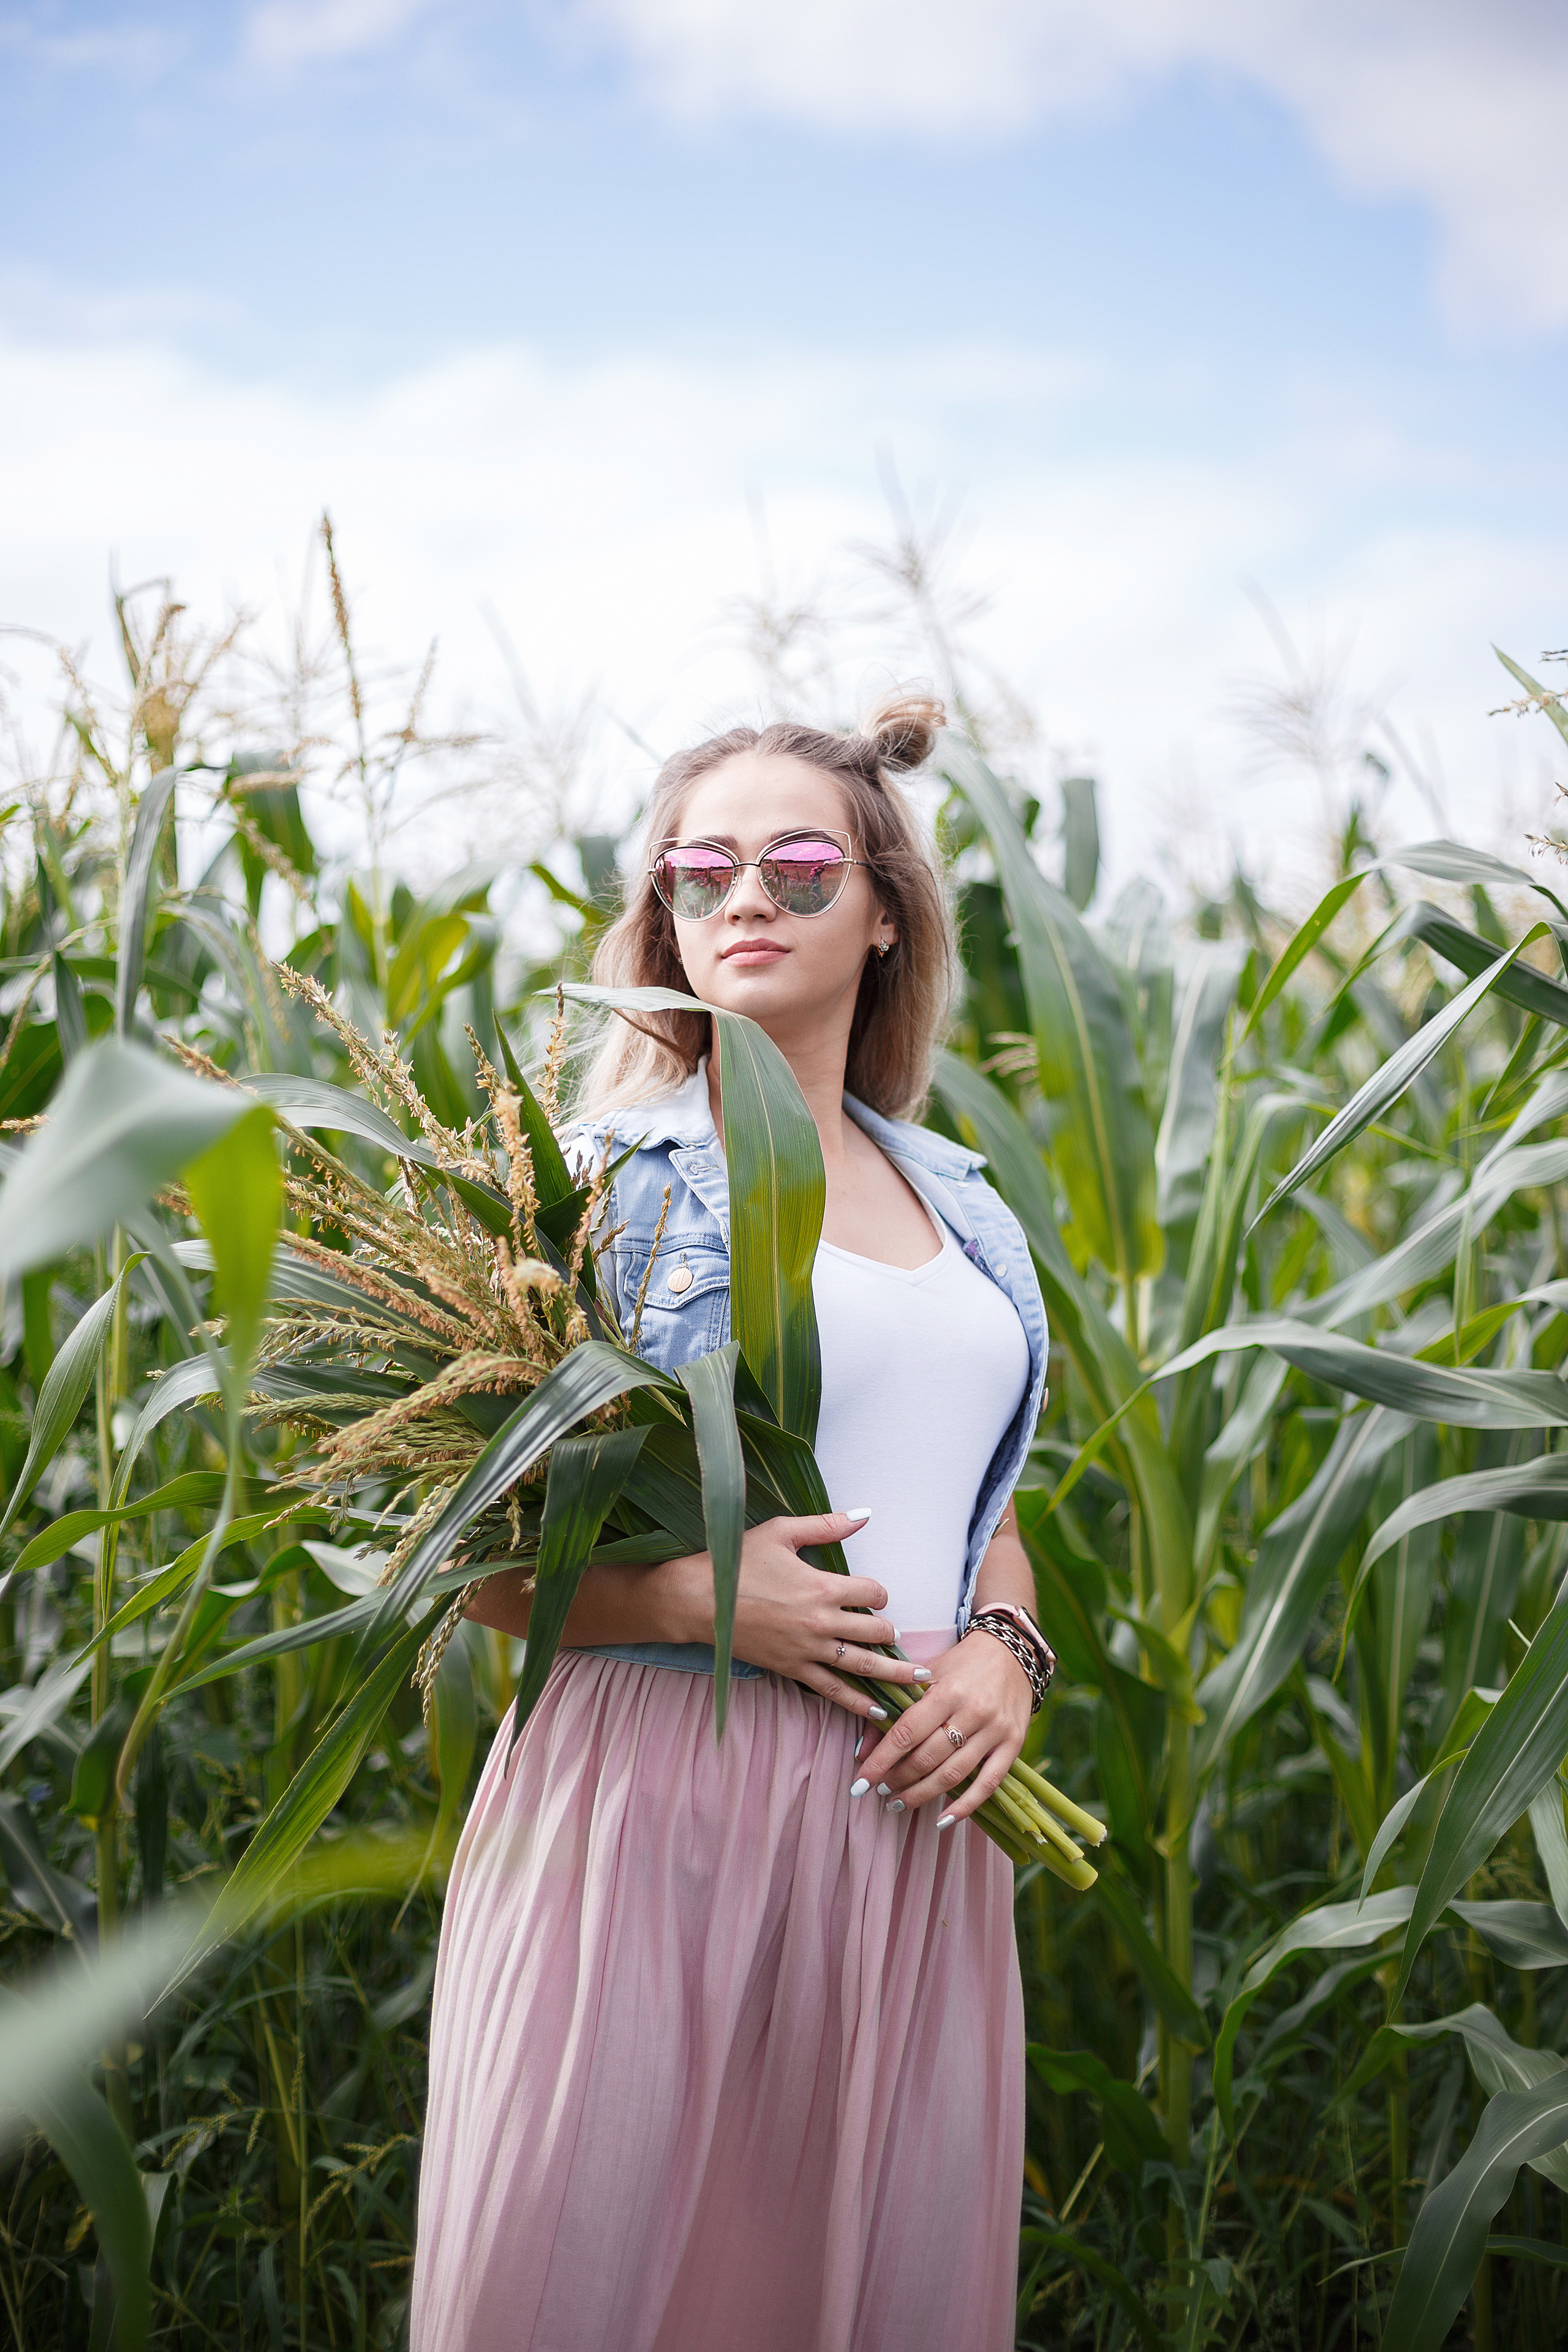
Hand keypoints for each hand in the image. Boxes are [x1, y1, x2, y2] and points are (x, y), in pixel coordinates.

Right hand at [662, 1511, 931, 1722]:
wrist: (698, 1599)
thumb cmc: (738, 1561)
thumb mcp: (782, 1531)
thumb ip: (826, 1525)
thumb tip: (865, 1514)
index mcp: (823, 1585)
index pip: (873, 1593)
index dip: (879, 1593)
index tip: (873, 1595)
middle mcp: (821, 1621)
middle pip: (875, 1631)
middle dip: (890, 1632)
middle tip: (896, 1635)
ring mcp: (808, 1649)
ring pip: (863, 1666)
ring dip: (895, 1674)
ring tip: (919, 1681)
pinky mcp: (792, 1668)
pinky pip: (832, 1690)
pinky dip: (857, 1702)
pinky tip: (878, 1711)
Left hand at [851, 1627, 1031, 1821]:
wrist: (1012, 1651)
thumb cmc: (962, 1663)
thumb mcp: (925, 1676)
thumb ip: (895, 1709)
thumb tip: (862, 1750)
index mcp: (947, 1691)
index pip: (906, 1734)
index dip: (880, 1761)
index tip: (860, 1782)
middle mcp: (973, 1711)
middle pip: (928, 1758)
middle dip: (898, 1779)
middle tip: (880, 1791)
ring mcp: (995, 1731)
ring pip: (953, 1775)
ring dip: (922, 1795)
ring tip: (899, 1803)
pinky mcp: (1014, 1744)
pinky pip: (988, 1784)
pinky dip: (965, 1806)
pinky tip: (943, 1820)